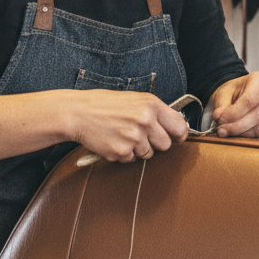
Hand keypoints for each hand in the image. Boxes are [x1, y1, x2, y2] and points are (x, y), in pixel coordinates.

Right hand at [68, 90, 188, 163]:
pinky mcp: (121, 152)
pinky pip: (131, 159)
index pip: (180, 126)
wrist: (78, 113)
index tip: (176, 136)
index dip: (179, 134)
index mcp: (151, 105)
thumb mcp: (135, 99)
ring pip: (148, 154)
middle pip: (166, 145)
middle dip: (155, 142)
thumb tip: (177, 126)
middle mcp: (145, 121)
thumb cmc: (106, 104)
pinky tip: (113, 140)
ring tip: (122, 134)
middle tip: (140, 134)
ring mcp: (133, 138)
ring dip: (138, 148)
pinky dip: (124, 153)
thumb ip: (156, 112)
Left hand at [209, 71, 258, 140]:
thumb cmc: (235, 92)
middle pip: (258, 115)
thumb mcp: (224, 93)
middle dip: (237, 126)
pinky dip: (250, 139)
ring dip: (243, 134)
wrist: (244, 95)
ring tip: (230, 132)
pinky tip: (240, 134)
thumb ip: (221, 105)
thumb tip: (219, 117)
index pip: (250, 100)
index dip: (234, 113)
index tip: (220, 120)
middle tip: (222, 130)